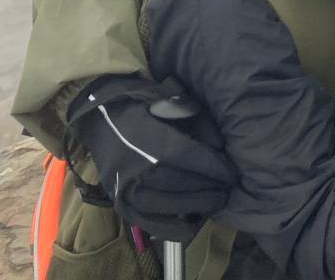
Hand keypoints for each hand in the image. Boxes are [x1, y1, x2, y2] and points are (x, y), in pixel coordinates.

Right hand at [67, 75, 235, 240]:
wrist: (102, 118)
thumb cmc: (147, 108)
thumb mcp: (176, 105)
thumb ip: (201, 126)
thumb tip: (221, 150)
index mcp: (149, 139)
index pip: (188, 157)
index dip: (213, 167)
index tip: (232, 174)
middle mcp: (134, 166)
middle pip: (178, 183)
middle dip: (208, 188)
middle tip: (227, 190)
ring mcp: (124, 188)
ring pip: (164, 204)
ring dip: (195, 206)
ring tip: (215, 202)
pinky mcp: (119, 203)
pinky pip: (147, 222)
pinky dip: (171, 228)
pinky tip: (192, 225)